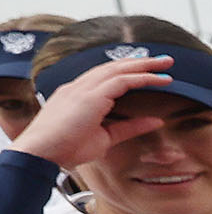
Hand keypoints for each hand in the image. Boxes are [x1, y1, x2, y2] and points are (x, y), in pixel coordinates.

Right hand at [12, 51, 174, 170]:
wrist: (42, 153)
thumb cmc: (67, 148)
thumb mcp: (106, 137)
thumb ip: (130, 127)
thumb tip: (156, 121)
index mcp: (78, 94)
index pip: (106, 75)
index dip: (128, 71)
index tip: (149, 70)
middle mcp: (79, 87)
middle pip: (113, 67)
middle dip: (139, 62)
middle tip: (164, 60)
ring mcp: (83, 89)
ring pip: (118, 69)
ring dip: (143, 65)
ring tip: (166, 63)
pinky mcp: (90, 96)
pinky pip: (121, 81)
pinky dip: (141, 79)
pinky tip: (158, 79)